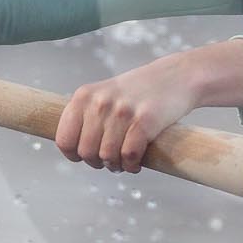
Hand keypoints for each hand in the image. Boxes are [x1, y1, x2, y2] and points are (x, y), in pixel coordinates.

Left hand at [56, 39, 242, 172]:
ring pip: (107, 156)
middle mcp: (100, 102)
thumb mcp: (104, 95)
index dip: (74, 155)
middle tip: (110, 160)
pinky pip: (129, 155)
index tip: (85, 157)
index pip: (64, 139)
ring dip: (116, 165)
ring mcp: (122, 111)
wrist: (177, 77)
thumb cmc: (139, 91)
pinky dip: (132, 165)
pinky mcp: (145, 120)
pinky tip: (136, 162)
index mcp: (84, 96)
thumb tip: (73, 150)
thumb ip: (87, 117)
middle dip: (98, 163)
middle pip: (86, 153)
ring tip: (125, 162)